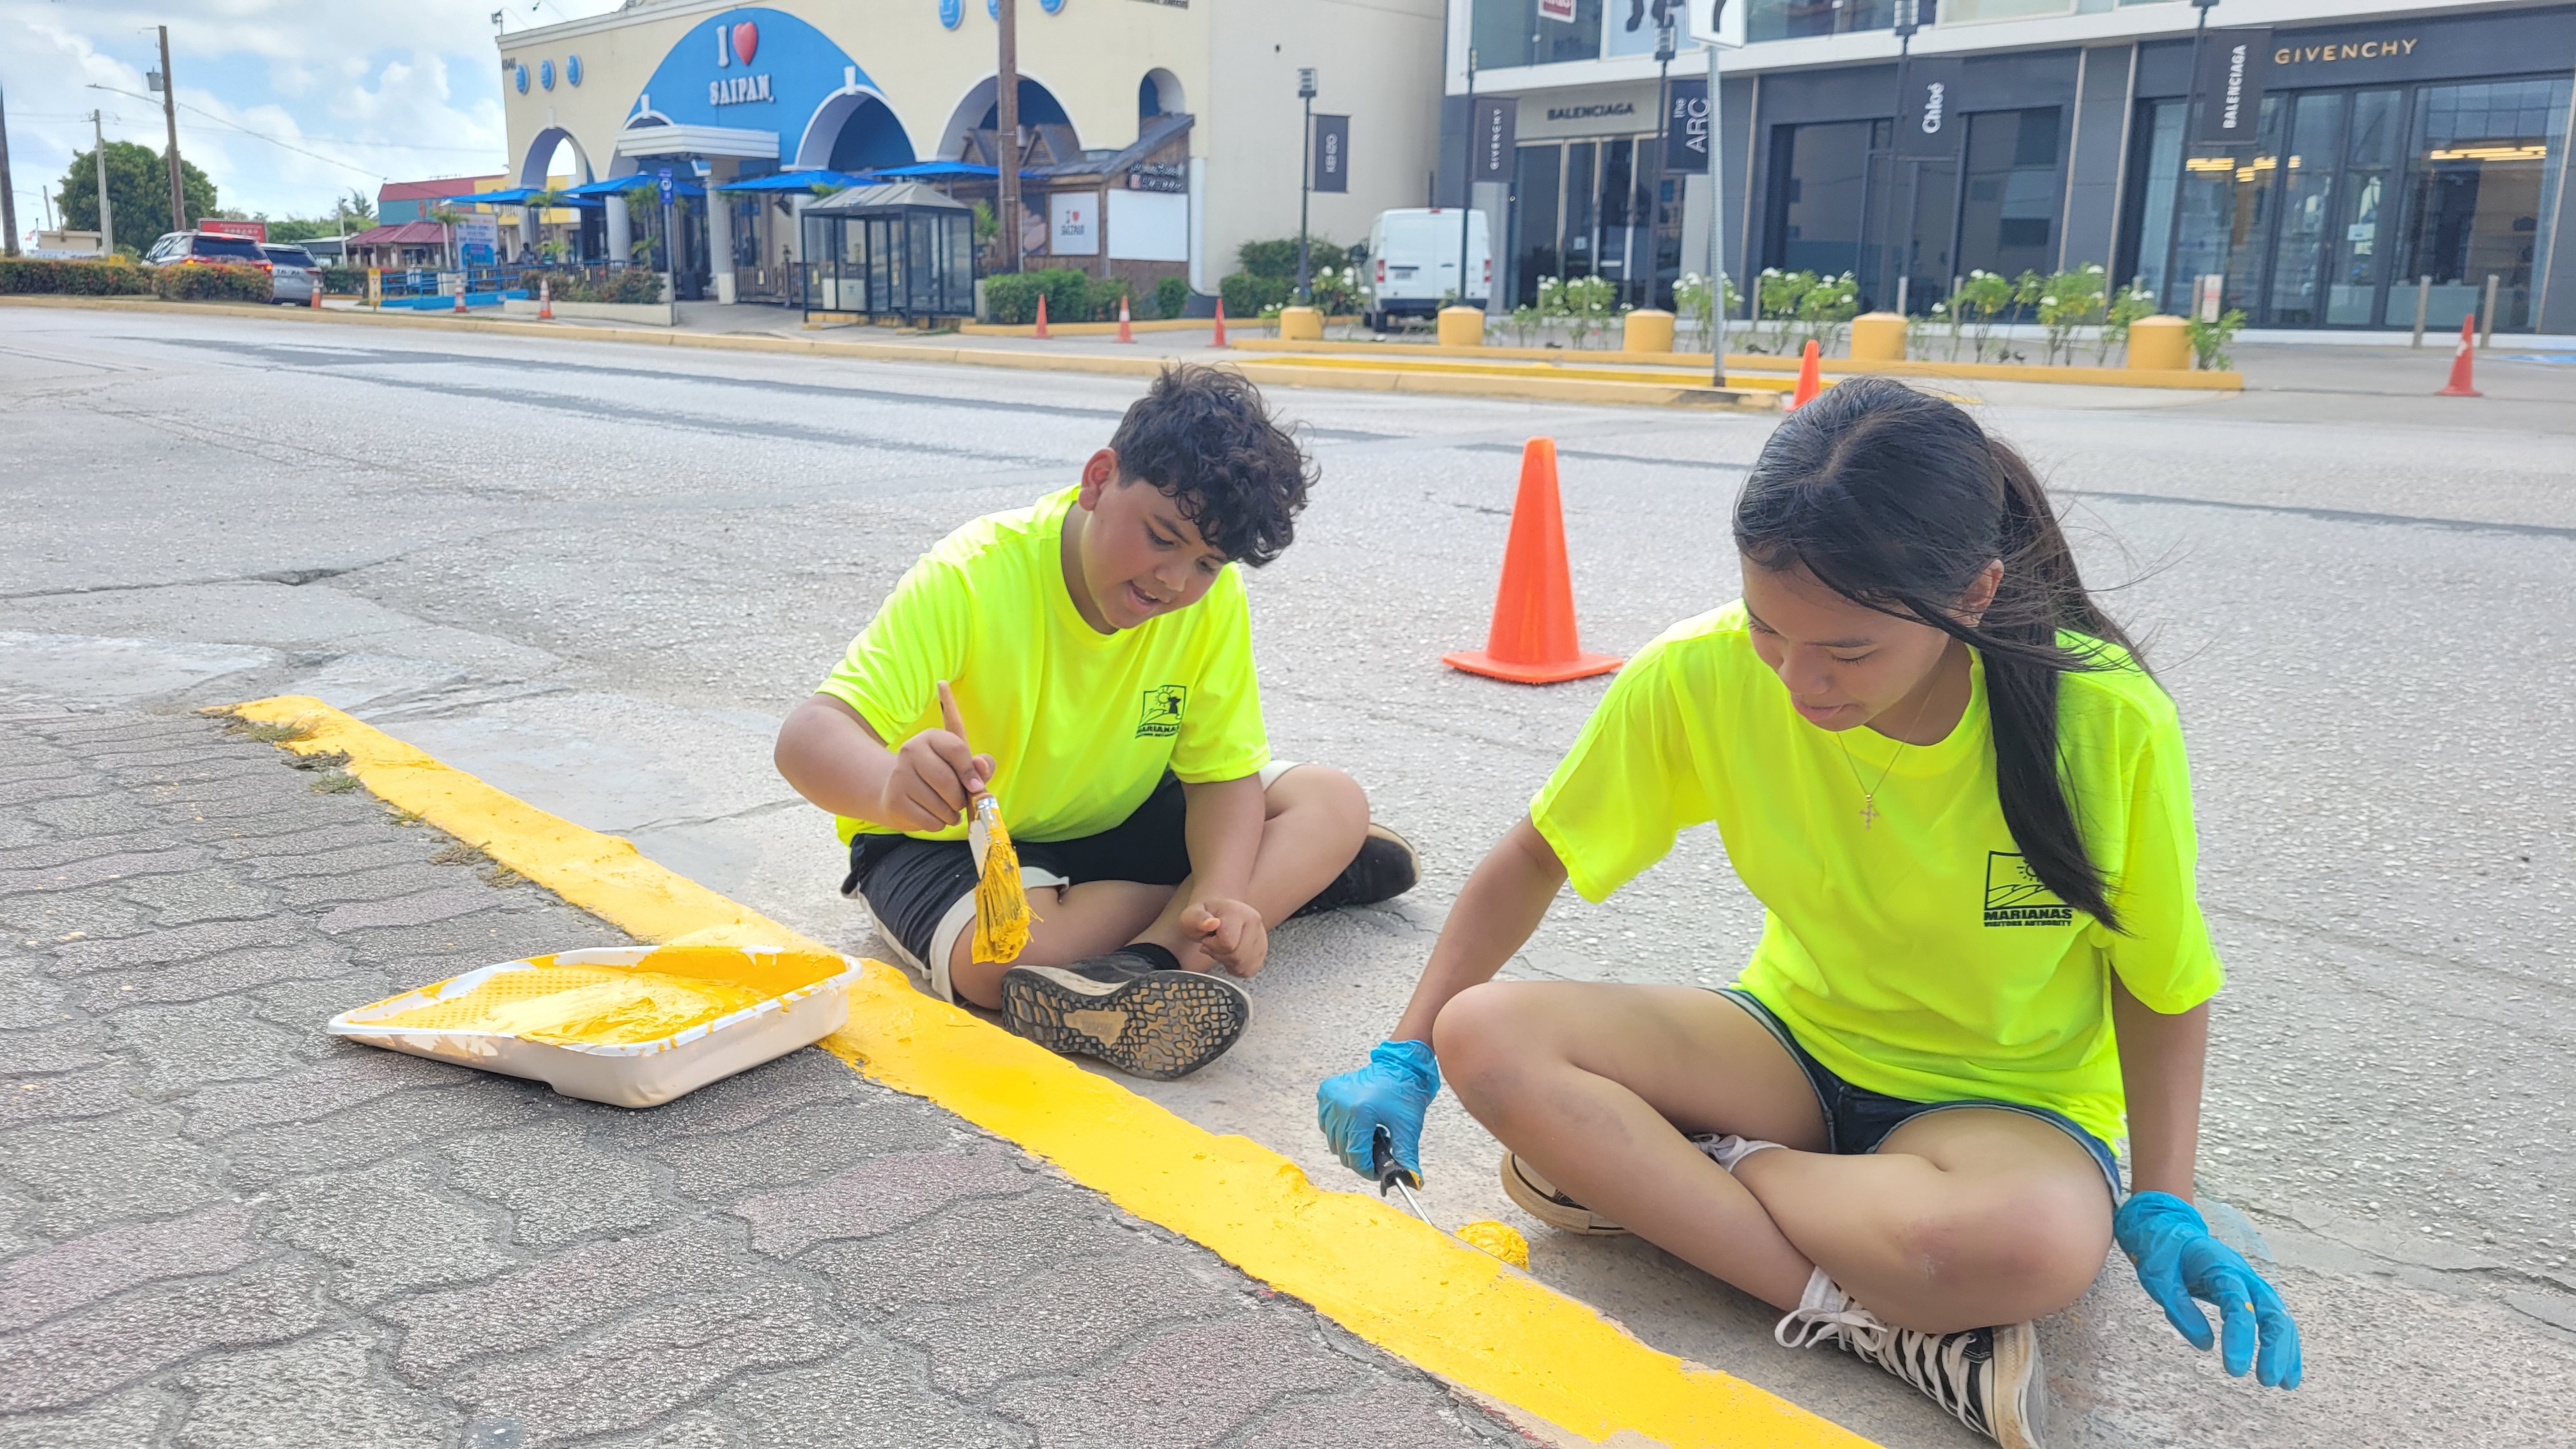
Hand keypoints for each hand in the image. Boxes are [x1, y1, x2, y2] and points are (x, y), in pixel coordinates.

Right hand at [874, 680, 994, 830]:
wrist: (900, 789)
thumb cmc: (941, 776)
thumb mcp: (962, 765)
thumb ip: (981, 765)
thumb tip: (981, 766)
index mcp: (931, 737)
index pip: (956, 749)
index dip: (970, 772)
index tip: (976, 787)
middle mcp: (911, 751)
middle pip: (945, 780)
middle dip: (960, 798)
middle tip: (961, 803)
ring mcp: (899, 776)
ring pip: (938, 804)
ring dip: (951, 814)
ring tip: (949, 810)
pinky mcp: (894, 801)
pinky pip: (928, 821)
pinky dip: (939, 824)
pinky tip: (936, 817)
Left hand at [1183, 897, 1266, 976]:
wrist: (1217, 914)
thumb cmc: (1203, 918)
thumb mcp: (1191, 916)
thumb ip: (1197, 918)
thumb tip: (1211, 923)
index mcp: (1237, 912)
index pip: (1228, 943)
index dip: (1213, 946)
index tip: (1207, 937)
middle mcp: (1254, 922)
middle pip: (1238, 956)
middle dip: (1219, 955)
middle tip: (1213, 944)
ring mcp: (1261, 936)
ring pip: (1244, 965)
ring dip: (1228, 962)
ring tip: (1221, 948)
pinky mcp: (1262, 950)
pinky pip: (1249, 970)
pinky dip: (1236, 967)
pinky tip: (1230, 955)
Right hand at [1316, 1039, 1440, 1182]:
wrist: (1399, 1064)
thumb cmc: (1405, 1092)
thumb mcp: (1408, 1126)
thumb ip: (1406, 1156)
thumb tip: (1411, 1180)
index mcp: (1360, 1113)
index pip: (1355, 1156)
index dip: (1367, 1169)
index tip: (1378, 1171)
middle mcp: (1340, 1105)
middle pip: (1342, 1151)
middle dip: (1360, 1157)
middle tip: (1378, 1152)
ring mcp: (1330, 1097)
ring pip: (1332, 1140)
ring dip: (1349, 1144)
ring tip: (1369, 1134)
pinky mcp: (1326, 1092)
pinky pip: (1326, 1124)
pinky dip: (1338, 1129)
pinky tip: (1356, 1123)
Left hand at [2115, 1191, 2301, 1388]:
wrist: (2168, 1227)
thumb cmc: (2161, 1252)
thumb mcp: (2157, 1277)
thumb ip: (2179, 1308)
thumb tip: (2205, 1344)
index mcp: (2219, 1266)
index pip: (2238, 1304)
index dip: (2240, 1337)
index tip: (2235, 1368)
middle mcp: (2244, 1274)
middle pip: (2271, 1311)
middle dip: (2274, 1348)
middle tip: (2266, 1381)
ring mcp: (2251, 1283)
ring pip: (2279, 1316)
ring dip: (2285, 1350)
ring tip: (2283, 1384)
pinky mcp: (2251, 1293)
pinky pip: (2274, 1318)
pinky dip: (2283, 1344)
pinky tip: (2286, 1371)